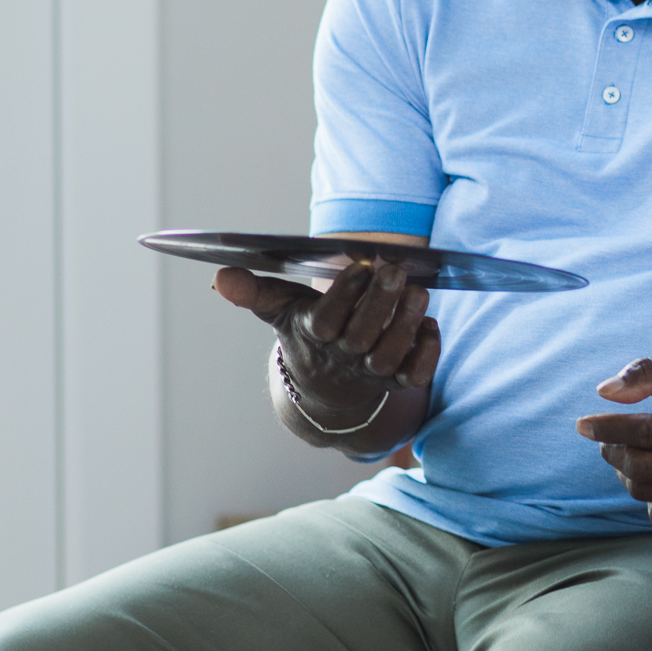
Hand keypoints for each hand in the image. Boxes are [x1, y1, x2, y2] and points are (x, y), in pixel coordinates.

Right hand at [213, 257, 438, 417]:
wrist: (325, 385)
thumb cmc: (306, 330)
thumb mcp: (280, 307)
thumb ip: (254, 291)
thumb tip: (220, 277)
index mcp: (315, 336)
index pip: (327, 320)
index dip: (344, 295)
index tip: (360, 265)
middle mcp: (344, 357)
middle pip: (362, 337)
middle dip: (380, 304)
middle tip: (396, 271)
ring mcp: (371, 372)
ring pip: (390, 357)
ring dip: (406, 325)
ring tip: (418, 292)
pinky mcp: (397, 380)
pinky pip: (414, 375)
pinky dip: (427, 353)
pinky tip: (431, 325)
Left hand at [575, 351, 651, 529]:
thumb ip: (649, 372)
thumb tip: (604, 392)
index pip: (648, 432)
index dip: (608, 428)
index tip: (583, 424)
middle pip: (641, 467)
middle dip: (612, 449)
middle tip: (608, 437)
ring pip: (645, 492)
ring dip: (626, 470)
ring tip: (632, 451)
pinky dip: (649, 493)